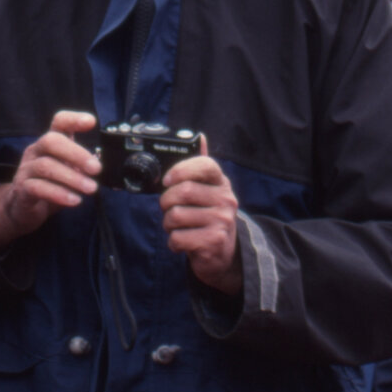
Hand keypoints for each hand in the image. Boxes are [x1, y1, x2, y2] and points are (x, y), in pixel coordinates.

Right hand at [0, 112, 99, 249]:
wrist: (22, 209)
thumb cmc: (50, 185)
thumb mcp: (68, 171)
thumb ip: (82, 165)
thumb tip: (100, 163)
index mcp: (49, 144)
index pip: (58, 122)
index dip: (73, 119)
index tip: (91, 122)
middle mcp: (35, 152)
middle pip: (50, 141)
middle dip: (76, 153)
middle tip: (96, 169)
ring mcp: (26, 170)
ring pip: (45, 166)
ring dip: (72, 177)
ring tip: (91, 188)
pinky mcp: (22, 190)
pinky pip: (37, 188)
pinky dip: (58, 194)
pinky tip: (74, 200)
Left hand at [160, 139, 241, 293]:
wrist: (223, 254)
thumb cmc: (208, 217)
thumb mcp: (207, 190)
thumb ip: (199, 167)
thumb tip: (200, 137)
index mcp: (221, 182)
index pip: (204, 164)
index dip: (180, 170)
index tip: (167, 180)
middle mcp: (226, 199)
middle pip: (183, 192)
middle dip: (165, 202)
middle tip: (169, 209)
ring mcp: (222, 221)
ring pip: (175, 216)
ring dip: (168, 224)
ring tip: (178, 227)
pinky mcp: (213, 242)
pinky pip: (177, 238)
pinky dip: (173, 242)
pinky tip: (184, 242)